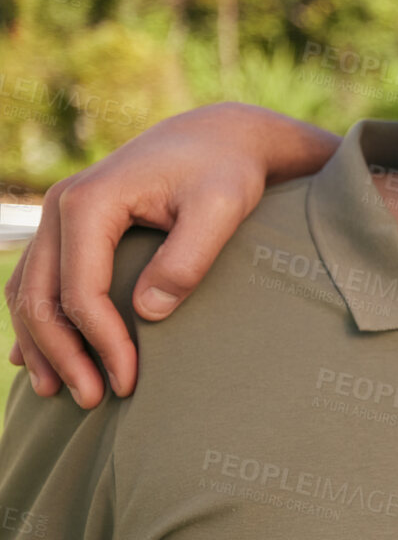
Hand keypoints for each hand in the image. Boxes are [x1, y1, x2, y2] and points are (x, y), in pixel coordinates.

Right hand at [5, 104, 335, 406]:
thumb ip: (188, 259)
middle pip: (40, 297)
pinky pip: (37, 280)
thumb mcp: (222, 208)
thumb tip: (148, 313)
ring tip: (61, 392)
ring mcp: (59, 215)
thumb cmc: (225, 172)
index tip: (128, 381)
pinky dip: (36, 319)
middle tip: (92, 401)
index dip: (101, 342)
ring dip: (42, 344)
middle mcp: (62, 207)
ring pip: (28, 291)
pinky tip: (38, 359)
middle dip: (63, 355)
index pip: (81, 290)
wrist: (219, 139)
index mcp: (91, 203)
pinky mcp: (70, 227)